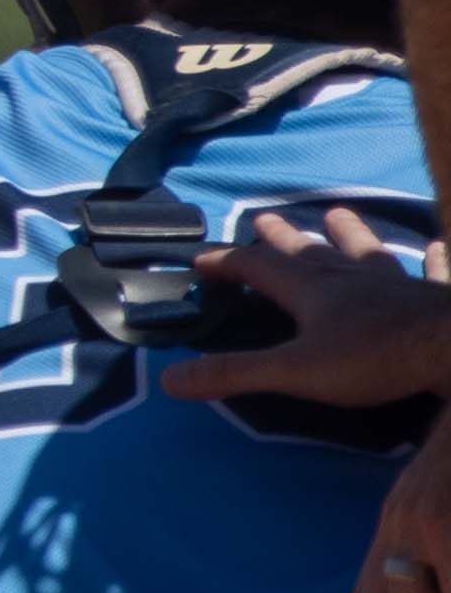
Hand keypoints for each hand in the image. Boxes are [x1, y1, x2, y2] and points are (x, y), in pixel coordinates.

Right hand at [171, 213, 450, 592]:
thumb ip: (234, 373)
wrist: (449, 348)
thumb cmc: (373, 360)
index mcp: (310, 291)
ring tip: (337, 214)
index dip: (227, 262)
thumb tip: (169, 378)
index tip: (201, 257)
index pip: (257, 268)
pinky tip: (436, 247)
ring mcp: (395, 284)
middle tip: (264, 219)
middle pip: (307, 251)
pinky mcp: (433, 297)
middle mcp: (348, 277)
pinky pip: (433, 271)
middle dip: (281, 238)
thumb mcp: (294, 372)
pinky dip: (431, 260)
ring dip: (349, 233)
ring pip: (365, 251)